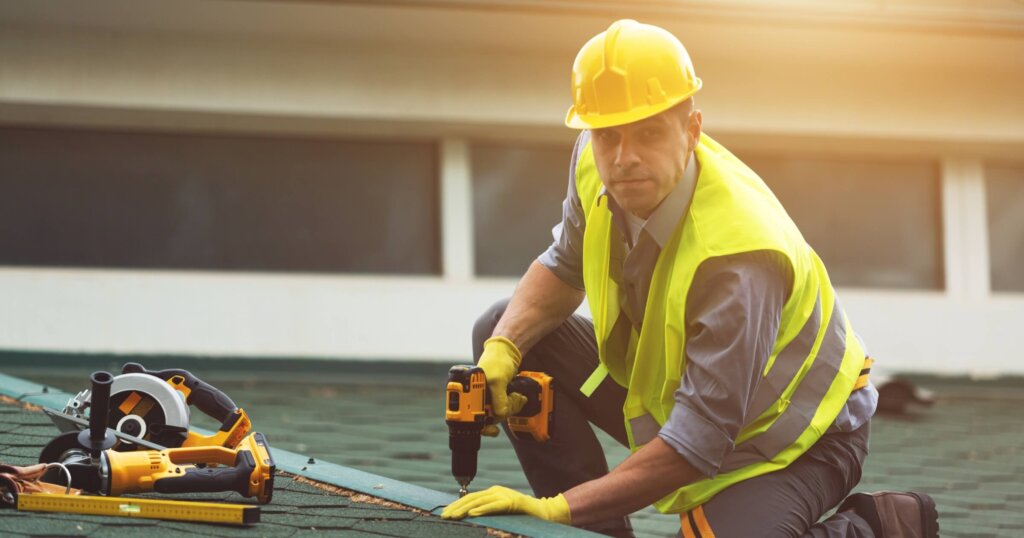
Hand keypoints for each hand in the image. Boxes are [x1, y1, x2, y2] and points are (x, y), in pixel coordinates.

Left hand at [441, 485, 570, 523]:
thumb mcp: (501, 511)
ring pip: (480, 502)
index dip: (457, 505)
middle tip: (444, 516)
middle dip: (456, 507)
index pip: (471, 498)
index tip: (445, 513)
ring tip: (453, 516)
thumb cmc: (522, 514)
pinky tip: (472, 514)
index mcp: (493, 492)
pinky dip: (482, 510)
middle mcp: (497, 491)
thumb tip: (471, 515)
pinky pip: (494, 506)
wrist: (544, 513)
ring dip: (464, 509)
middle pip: (472, 498)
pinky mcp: (512, 502)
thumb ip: (488, 510)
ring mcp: (504, 495)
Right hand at [477, 336, 521, 422]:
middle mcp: (476, 397)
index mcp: (470, 393)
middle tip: (513, 401)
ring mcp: (486, 396)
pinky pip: (503, 406)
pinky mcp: (495, 396)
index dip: (490, 419)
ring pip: (498, 412)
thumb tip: (499, 415)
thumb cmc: (497, 360)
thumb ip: (498, 400)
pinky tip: (517, 398)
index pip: (477, 416)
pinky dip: (512, 404)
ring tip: (517, 397)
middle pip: (489, 416)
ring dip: (511, 407)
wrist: (507, 351)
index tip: (498, 420)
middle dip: (504, 411)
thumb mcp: (497, 381)